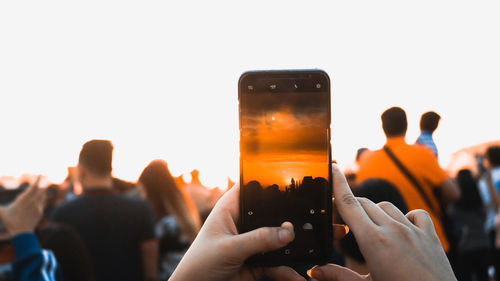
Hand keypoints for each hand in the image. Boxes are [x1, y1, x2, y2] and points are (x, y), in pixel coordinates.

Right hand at [0, 176, 45, 236]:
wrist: (22, 234)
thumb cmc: (11, 222)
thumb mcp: (2, 213)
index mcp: (24, 200)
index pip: (33, 188)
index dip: (37, 180)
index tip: (40, 174)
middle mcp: (33, 202)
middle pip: (40, 190)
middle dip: (42, 183)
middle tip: (44, 175)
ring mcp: (38, 207)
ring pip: (42, 196)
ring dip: (42, 190)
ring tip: (42, 185)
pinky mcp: (40, 212)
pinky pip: (42, 203)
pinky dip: (41, 198)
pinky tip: (40, 196)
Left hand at [169, 183, 304, 280]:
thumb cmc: (199, 264)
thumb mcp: (229, 249)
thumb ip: (258, 239)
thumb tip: (287, 232)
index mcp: (231, 208)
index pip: (252, 186)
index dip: (269, 182)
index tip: (292, 184)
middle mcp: (243, 222)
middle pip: (271, 213)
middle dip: (287, 219)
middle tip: (307, 223)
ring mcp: (252, 242)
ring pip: (277, 239)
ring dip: (291, 247)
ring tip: (307, 251)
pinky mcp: (257, 261)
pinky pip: (278, 262)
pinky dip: (287, 269)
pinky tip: (296, 276)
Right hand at [308, 165, 455, 280]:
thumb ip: (338, 275)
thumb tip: (314, 270)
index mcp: (372, 241)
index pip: (349, 204)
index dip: (338, 183)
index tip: (332, 167)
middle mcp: (393, 229)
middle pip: (364, 203)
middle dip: (351, 206)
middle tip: (344, 222)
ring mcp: (413, 230)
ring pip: (387, 206)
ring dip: (375, 212)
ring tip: (372, 230)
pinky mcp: (430, 236)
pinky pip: (416, 213)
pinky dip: (406, 217)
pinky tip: (402, 229)